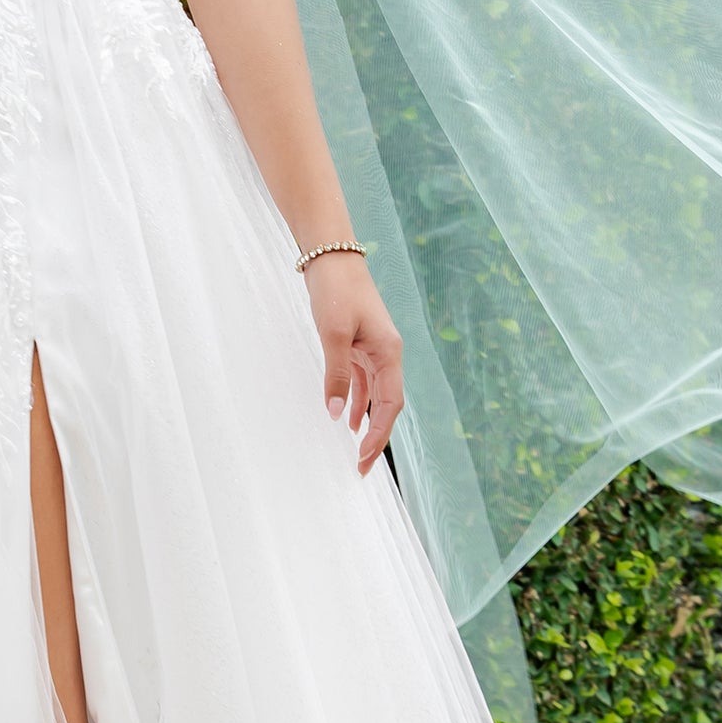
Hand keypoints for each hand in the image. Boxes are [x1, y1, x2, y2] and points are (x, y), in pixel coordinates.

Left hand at [305, 253, 403, 475]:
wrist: (331, 256)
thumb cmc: (336, 291)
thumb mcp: (333, 335)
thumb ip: (336, 375)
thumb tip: (335, 414)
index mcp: (389, 353)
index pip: (390, 404)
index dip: (379, 434)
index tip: (365, 459)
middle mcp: (387, 353)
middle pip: (387, 404)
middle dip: (376, 436)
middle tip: (362, 466)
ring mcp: (374, 348)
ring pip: (376, 394)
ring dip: (367, 421)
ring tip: (356, 449)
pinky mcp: (360, 343)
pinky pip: (363, 380)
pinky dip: (357, 400)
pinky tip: (348, 416)